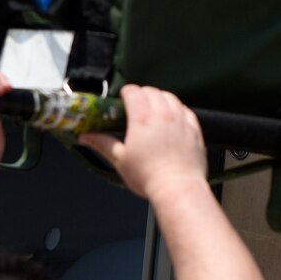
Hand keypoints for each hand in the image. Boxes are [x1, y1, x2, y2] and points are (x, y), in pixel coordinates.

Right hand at [80, 86, 205, 201]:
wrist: (178, 188)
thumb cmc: (147, 176)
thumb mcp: (120, 160)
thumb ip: (102, 144)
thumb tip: (86, 136)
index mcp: (142, 118)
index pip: (134, 92)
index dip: (127, 91)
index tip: (123, 97)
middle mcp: (163, 114)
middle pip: (152, 91)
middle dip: (142, 93)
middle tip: (136, 103)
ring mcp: (181, 120)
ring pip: (170, 97)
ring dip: (160, 97)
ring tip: (154, 106)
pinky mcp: (194, 130)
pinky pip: (186, 110)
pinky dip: (178, 108)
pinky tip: (174, 115)